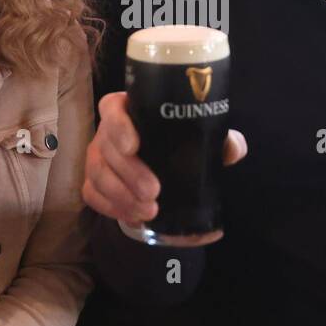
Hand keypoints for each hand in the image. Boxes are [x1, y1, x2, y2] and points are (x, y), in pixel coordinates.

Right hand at [82, 91, 246, 228]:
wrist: (166, 171)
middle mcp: (108, 132)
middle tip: (154, 191)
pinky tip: (135, 217)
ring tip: (149, 211)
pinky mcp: (93, 182)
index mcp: (130, 111)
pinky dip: (112, 208)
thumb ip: (221, 140)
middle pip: (106, 147)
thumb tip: (233, 148)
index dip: (118, 125)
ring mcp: (97, 157)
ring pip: (97, 174)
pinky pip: (92, 195)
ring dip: (121, 196)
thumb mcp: (202, 139)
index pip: (112, 108)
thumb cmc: (180, 145)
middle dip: (129, 172)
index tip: (134, 146)